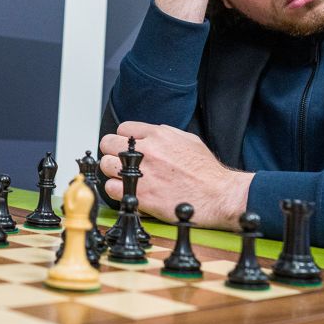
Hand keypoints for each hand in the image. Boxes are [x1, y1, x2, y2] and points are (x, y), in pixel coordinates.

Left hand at [98, 121, 252, 230]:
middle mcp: (147, 151)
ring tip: (123, 178)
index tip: (126, 148)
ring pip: (105, 165)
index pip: (123, 128)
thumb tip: (150, 134)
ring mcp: (142, 173)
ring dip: (112, 172)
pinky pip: (111, 189)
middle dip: (112, 152)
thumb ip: (166, 135)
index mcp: (159, 136)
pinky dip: (117, 191)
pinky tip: (128, 192)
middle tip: (120, 162)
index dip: (123, 139)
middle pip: (108, 144)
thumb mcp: (189, 141)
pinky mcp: (140, 195)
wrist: (218, 196)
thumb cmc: (207, 172)